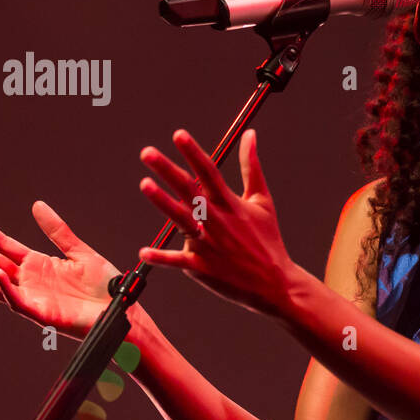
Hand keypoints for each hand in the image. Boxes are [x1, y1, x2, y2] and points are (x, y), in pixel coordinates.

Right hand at [0, 202, 122, 341]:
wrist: (123, 309)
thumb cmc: (104, 285)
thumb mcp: (79, 252)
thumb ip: (58, 231)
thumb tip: (36, 205)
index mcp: (37, 264)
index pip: (2, 244)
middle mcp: (29, 281)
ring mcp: (33, 298)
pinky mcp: (42, 315)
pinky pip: (18, 302)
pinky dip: (6, 289)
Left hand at [137, 128, 293, 320]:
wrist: (276, 284)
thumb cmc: (268, 240)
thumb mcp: (263, 201)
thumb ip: (252, 167)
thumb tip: (249, 135)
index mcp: (232, 204)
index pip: (209, 172)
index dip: (193, 153)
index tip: (178, 135)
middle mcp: (219, 221)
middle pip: (190, 191)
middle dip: (168, 170)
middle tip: (147, 153)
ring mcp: (210, 245)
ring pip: (182, 220)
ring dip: (163, 202)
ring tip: (145, 184)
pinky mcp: (203, 268)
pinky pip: (178, 261)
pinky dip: (161, 258)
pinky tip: (143, 252)